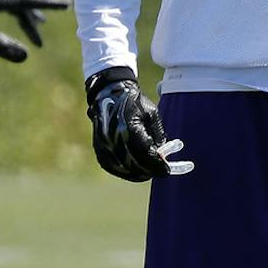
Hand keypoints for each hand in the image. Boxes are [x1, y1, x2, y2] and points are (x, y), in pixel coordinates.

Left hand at [0, 0, 70, 61]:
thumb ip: (3, 47)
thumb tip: (25, 57)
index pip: (31, 1)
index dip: (49, 5)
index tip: (66, 5)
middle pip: (20, 5)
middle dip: (31, 23)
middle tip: (39, 41)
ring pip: (6, 5)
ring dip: (18, 18)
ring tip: (29, 27)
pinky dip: (1, 16)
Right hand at [86, 67, 190, 181]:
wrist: (109, 94)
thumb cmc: (133, 102)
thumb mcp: (152, 114)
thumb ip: (157, 135)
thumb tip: (162, 155)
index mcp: (130, 129)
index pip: (147, 155)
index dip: (158, 165)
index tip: (167, 171)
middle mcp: (115, 140)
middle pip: (136, 165)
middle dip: (150, 170)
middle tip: (160, 171)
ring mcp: (105, 146)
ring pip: (125, 169)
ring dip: (139, 173)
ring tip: (150, 171)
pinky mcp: (99, 149)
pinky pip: (113, 167)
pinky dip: (126, 171)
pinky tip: (135, 170)